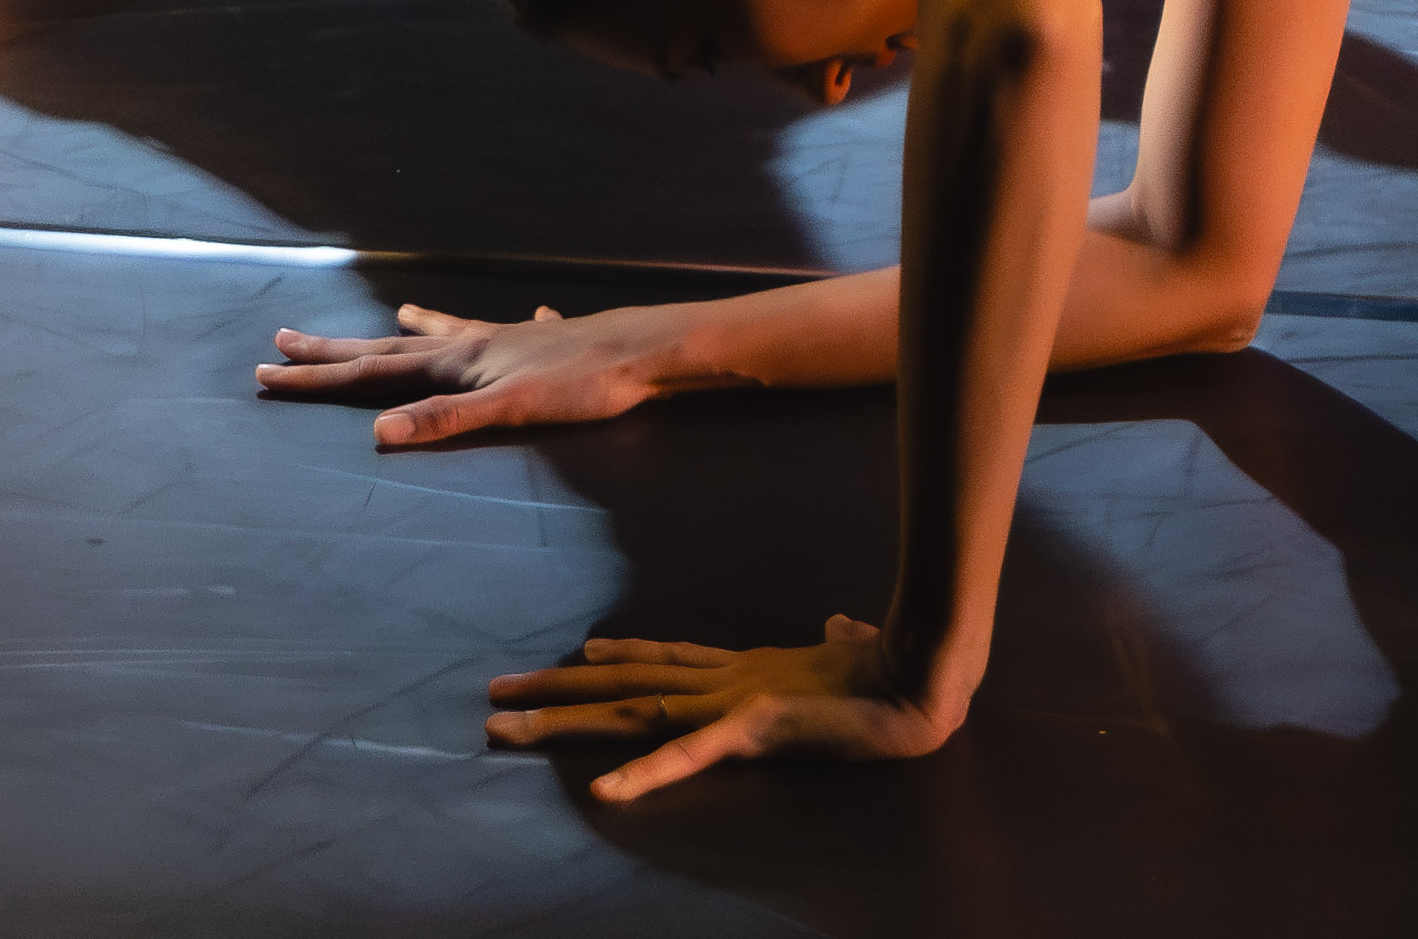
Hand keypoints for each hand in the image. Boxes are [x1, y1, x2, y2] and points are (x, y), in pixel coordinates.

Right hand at [255, 300, 664, 448]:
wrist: (648, 351)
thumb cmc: (583, 383)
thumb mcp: (510, 409)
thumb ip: (445, 421)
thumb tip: (378, 434)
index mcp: (456, 361)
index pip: (372, 374)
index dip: (317, 379)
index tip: (266, 372)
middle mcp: (473, 344)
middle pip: (391, 350)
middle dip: (337, 352)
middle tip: (286, 341)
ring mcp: (509, 342)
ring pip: (448, 335)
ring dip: (415, 332)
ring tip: (397, 316)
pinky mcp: (546, 347)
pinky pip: (514, 335)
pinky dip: (507, 331)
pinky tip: (534, 316)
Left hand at [489, 618, 953, 799]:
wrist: (923, 675)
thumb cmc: (894, 668)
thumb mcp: (850, 656)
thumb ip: (835, 641)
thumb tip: (837, 626)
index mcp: (750, 668)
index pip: (670, 658)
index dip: (622, 656)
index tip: (580, 651)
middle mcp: (725, 680)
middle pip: (624, 683)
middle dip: (556, 689)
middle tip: (494, 691)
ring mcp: (732, 702)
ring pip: (630, 712)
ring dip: (563, 721)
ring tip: (504, 724)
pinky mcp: (753, 729)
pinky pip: (688, 756)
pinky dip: (643, 774)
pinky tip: (601, 791)